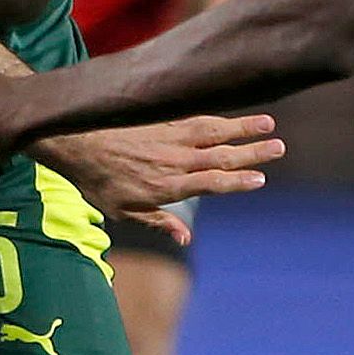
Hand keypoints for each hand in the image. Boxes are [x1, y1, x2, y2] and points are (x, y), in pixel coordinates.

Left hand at [42, 114, 284, 240]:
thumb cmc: (98, 181)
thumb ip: (158, 222)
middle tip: (279, 148)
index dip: (237, 182)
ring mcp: (169, 137)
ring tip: (268, 122)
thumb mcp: (123, 212)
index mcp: (166, 186)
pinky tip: (234, 116)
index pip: (211, 183)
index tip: (260, 179)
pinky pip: (196, 117)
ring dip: (241, 127)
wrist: (74, 141)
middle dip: (251, 152)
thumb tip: (185, 239)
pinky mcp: (162, 120)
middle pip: (220, 155)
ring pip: (213, 131)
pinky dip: (218, 116)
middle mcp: (173, 160)